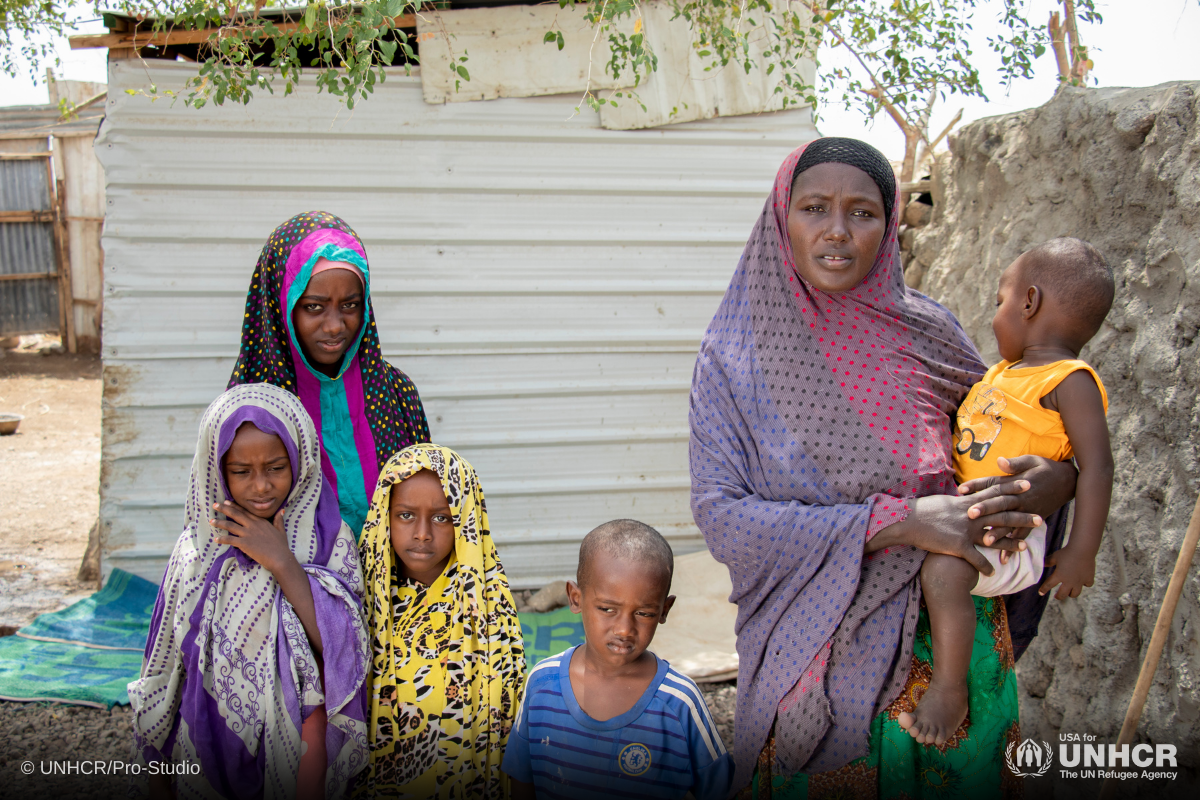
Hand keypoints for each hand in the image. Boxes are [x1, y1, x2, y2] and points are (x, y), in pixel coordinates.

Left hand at [210, 501, 293, 575]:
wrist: (279, 558)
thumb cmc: (281, 546)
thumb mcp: (281, 530)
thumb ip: (278, 520)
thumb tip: (281, 510)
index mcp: (260, 521)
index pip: (245, 511)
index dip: (235, 506)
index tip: (227, 502)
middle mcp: (252, 525)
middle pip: (236, 515)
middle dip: (224, 509)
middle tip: (215, 505)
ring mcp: (248, 534)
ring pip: (230, 526)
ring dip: (219, 523)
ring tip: (211, 520)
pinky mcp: (244, 543)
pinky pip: (230, 540)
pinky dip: (222, 539)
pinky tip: (216, 539)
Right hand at [872, 486, 1039, 575]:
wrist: (908, 520)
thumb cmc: (923, 510)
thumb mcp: (944, 501)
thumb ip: (959, 501)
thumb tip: (967, 497)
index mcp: (967, 503)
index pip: (994, 492)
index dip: (1012, 488)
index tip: (1028, 484)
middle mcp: (971, 515)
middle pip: (1001, 515)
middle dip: (1022, 517)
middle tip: (1040, 518)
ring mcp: (965, 530)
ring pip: (994, 537)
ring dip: (1010, 543)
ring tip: (1025, 547)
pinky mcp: (958, 546)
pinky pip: (975, 558)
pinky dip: (984, 566)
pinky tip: (993, 572)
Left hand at [958, 455, 1075, 539]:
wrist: (1068, 482)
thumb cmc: (1046, 469)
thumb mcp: (1031, 461)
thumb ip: (1015, 464)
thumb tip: (999, 461)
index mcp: (1017, 484)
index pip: (994, 484)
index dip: (977, 486)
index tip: (961, 489)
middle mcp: (1021, 499)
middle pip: (1001, 504)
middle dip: (985, 510)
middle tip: (970, 515)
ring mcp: (1027, 512)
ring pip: (1011, 523)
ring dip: (999, 532)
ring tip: (985, 541)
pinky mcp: (1033, 521)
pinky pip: (1022, 535)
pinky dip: (1013, 546)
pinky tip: (1003, 557)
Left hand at [1038, 546, 1094, 599]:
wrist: (1082, 549)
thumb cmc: (1067, 552)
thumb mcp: (1055, 556)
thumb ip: (1048, 561)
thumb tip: (1041, 564)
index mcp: (1059, 575)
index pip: (1049, 585)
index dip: (1044, 589)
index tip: (1041, 593)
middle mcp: (1069, 581)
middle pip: (1063, 594)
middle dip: (1059, 596)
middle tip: (1056, 596)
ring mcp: (1080, 581)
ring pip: (1075, 593)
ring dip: (1071, 594)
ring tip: (1069, 592)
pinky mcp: (1089, 578)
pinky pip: (1087, 585)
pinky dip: (1085, 584)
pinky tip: (1083, 582)